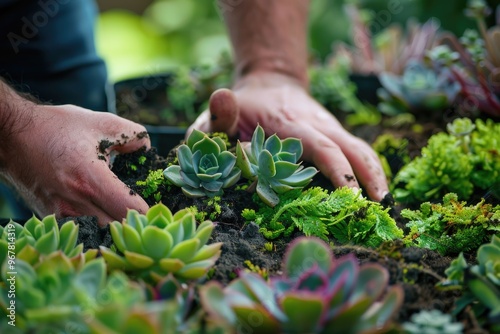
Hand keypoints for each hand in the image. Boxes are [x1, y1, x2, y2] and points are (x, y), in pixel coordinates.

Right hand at [3, 104, 149, 225]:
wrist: (12, 136)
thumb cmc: (57, 128)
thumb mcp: (102, 123)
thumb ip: (134, 136)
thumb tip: (148, 152)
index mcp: (90, 179)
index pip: (129, 210)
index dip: (149, 212)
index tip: (158, 207)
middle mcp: (74, 203)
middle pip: (117, 230)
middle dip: (135, 224)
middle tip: (145, 211)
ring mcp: (60, 215)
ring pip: (99, 236)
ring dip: (116, 229)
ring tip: (125, 214)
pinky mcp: (51, 219)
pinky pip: (81, 232)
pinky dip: (97, 228)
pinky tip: (103, 214)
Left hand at [188, 72, 387, 200]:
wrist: (270, 82)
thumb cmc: (244, 107)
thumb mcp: (224, 111)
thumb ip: (219, 115)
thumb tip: (223, 100)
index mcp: (291, 124)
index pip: (321, 146)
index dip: (338, 170)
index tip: (350, 194)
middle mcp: (317, 124)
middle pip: (351, 148)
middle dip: (367, 176)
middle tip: (379, 208)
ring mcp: (329, 128)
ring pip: (360, 148)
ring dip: (375, 173)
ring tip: (384, 204)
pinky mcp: (334, 133)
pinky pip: (358, 150)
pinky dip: (370, 168)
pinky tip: (376, 190)